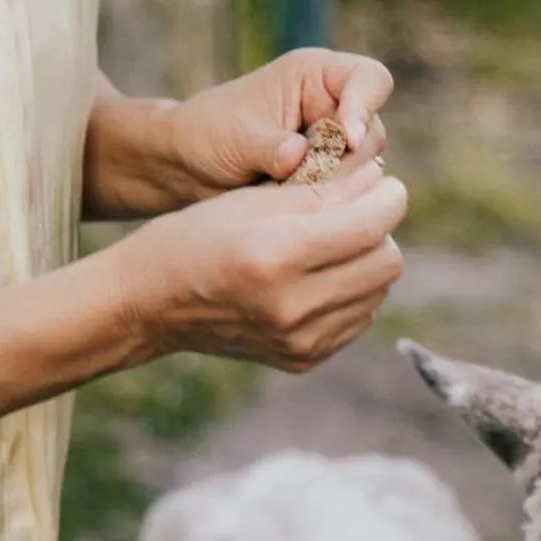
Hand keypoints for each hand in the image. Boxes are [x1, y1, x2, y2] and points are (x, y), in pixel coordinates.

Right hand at [109, 162, 408, 373]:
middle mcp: (293, 307)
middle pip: (386, 264)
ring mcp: (300, 341)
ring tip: (331, 245)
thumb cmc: (196, 238)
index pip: (369, 227)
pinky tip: (318, 278)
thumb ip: (322, 193)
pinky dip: (350, 293)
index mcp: (275, 257)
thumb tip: (381, 181)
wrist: (152, 304)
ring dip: (366, 263)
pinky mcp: (304, 359)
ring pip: (377, 294)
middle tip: (355, 213)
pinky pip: (357, 320)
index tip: (386, 185)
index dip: (389, 199)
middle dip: (380, 231)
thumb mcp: (250, 202)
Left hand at [164, 49, 392, 193]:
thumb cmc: (208, 133)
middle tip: (301, 180)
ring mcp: (337, 146)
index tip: (346, 141)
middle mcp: (335, 107)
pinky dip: (327, 205)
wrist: (190, 168)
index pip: (371, 80)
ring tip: (286, 193)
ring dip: (333, 188)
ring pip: (366, 172)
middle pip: (374, 135)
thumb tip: (299, 156)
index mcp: (316, 76)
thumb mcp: (236, 137)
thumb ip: (271, 147)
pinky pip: (350, 196)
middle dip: (345, 163)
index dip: (365, 108)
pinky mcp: (333, 178)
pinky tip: (293, 206)